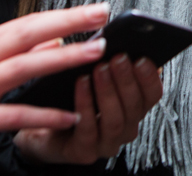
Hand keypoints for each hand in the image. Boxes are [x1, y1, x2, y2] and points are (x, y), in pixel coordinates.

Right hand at [0, 4, 111, 164]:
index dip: (64, 14)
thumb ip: (10, 53)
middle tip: (103, 15)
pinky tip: (67, 117)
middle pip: (29, 33)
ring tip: (95, 54)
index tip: (96, 9)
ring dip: (63, 59)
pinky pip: (9, 116)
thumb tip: (52, 43)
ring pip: (23, 67)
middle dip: (69, 22)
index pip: (28, 22)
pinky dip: (41, 116)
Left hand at [14, 54, 162, 163]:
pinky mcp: (84, 152)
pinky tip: (81, 85)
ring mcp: (106, 142)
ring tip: (99, 69)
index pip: (152, 94)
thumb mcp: (89, 73)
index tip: (142, 57)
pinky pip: (88, 129)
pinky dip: (86, 105)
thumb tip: (108, 38)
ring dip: (108, 92)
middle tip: (118, 58)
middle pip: (135, 106)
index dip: (149, 77)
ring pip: (115, 120)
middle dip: (127, 80)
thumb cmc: (67, 96)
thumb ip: (104, 58)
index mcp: (132, 107)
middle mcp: (125, 126)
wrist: (39, 124)